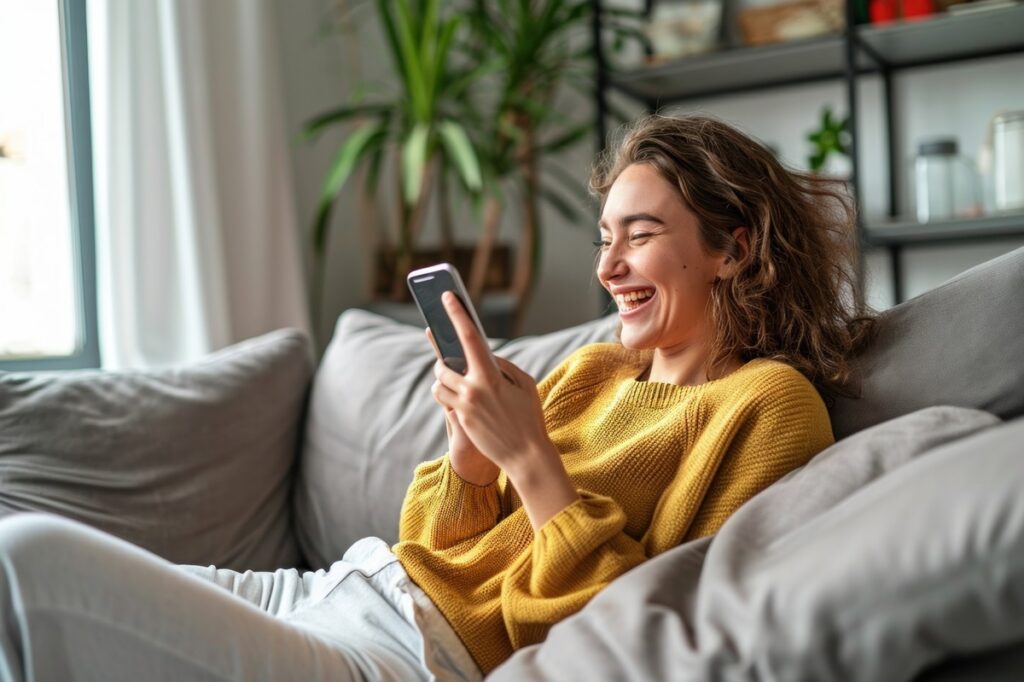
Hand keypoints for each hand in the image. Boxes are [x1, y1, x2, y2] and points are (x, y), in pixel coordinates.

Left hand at [430, 292, 548, 474]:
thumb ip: (502, 365)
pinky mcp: (460, 420)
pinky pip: (443, 399)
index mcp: (490, 375)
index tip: (446, 296)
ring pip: (438, 383)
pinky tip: (458, 397)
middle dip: (445, 360)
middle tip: (451, 359)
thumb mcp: (524, 384)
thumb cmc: (529, 416)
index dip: (457, 314)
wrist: (526, 454)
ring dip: (444, 379)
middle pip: (444, 364)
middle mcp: (472, 389)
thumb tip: (484, 355)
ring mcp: (464, 406)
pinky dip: (446, 394)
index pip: (469, 336)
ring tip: (456, 380)